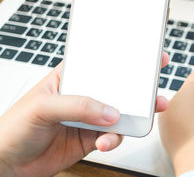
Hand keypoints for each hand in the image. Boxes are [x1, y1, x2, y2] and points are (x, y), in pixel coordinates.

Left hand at [0, 52, 169, 176]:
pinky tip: (106, 142)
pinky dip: (115, 139)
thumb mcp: (42, 107)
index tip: (145, 52)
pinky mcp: (92, 137)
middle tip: (155, 86)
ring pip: (121, 113)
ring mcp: (90, 117)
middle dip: (139, 87)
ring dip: (136, 116)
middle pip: (118, 88)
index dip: (124, 56)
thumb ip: (77, 106)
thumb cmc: (13, 128)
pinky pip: (113, 136)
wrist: (8, 165)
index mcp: (70, 77)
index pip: (100, 62)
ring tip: (145, 117)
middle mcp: (84, 96)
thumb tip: (109, 111)